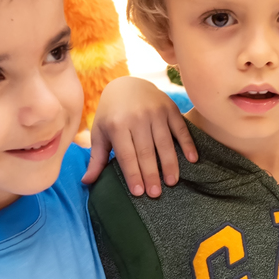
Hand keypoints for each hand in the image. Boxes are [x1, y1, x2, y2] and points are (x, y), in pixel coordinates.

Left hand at [82, 77, 198, 196]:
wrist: (127, 84)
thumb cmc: (111, 114)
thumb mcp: (100, 132)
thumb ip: (97, 158)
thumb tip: (86, 182)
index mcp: (117, 124)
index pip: (126, 155)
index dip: (133, 174)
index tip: (139, 192)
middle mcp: (137, 117)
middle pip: (146, 151)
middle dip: (151, 174)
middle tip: (156, 194)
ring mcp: (155, 111)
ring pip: (164, 143)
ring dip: (170, 164)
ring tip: (172, 182)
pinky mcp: (170, 108)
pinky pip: (180, 129)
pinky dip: (187, 144)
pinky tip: (192, 160)